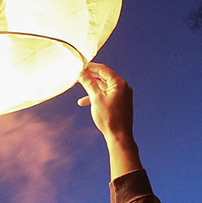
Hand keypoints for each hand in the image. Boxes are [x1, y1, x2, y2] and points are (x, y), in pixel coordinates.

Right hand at [77, 63, 140, 177]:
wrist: (119, 136)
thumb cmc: (109, 118)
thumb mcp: (95, 99)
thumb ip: (89, 84)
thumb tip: (81, 73)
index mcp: (119, 83)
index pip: (103, 69)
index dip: (90, 67)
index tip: (80, 66)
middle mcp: (123, 87)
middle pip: (104, 77)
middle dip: (90, 77)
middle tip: (79, 76)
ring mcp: (123, 94)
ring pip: (104, 86)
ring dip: (92, 87)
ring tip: (80, 89)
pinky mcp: (120, 102)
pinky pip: (107, 94)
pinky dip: (97, 96)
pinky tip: (85, 102)